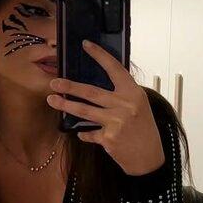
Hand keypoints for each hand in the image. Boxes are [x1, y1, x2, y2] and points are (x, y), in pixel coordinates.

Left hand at [47, 41, 164, 175]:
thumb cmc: (145, 130)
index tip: (85, 45)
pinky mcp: (108, 138)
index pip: (114, 69)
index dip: (100, 55)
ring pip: (84, 110)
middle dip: (70, 86)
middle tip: (54, 82)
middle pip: (92, 92)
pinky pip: (88, 132)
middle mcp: (125, 105)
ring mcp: (116, 122)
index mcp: (133, 93)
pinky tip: (81, 132)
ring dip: (66, 105)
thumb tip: (99, 84)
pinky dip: (83, 133)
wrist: (150, 158)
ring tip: (52, 100)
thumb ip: (122, 95)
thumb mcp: (140, 106)